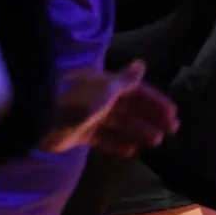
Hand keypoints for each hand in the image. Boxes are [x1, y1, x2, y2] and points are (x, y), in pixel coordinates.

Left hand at [47, 60, 176, 155]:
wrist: (43, 117)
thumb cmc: (78, 101)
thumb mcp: (106, 89)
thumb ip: (125, 80)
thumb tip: (142, 64)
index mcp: (107, 84)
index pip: (137, 91)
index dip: (155, 101)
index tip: (172, 114)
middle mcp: (100, 98)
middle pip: (129, 107)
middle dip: (150, 118)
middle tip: (170, 131)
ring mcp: (90, 116)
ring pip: (118, 123)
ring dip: (137, 131)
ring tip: (155, 142)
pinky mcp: (80, 133)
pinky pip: (103, 138)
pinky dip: (116, 144)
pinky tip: (131, 151)